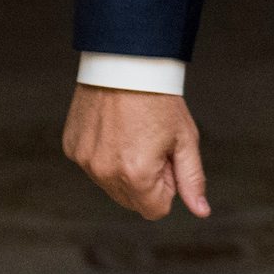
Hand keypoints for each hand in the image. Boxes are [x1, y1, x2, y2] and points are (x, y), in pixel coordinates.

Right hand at [62, 84, 211, 219]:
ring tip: (132, 132)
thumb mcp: (185, 138)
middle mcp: (105, 173)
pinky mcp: (72, 147)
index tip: (166, 156)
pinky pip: (92, 165)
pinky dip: (104, 153)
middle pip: (131, 201)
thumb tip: (201, 211)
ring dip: (123, 168)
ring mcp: (85, 161)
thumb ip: (192, 179)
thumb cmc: (160, 98)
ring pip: (110, 184)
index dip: (167, 184)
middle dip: (145, 179)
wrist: (126, 62)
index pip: (155, 209)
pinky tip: (113, 127)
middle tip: (150, 141)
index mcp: (137, 174)